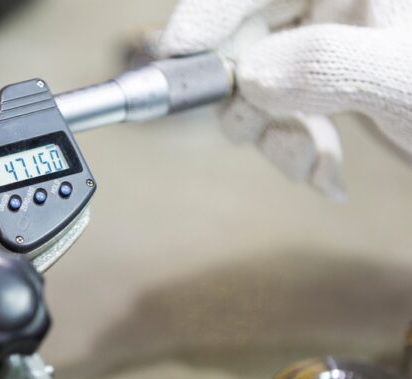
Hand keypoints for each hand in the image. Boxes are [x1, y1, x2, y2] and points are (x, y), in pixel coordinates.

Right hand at [159, 0, 411, 198]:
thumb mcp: (406, 79)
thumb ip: (328, 64)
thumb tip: (248, 75)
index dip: (211, 11)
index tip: (177, 54)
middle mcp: (341, 4)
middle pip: (250, 33)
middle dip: (243, 93)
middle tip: (250, 132)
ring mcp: (339, 43)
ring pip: (260, 79)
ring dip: (269, 133)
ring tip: (310, 166)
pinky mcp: (336, 83)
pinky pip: (286, 110)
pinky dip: (295, 148)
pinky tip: (328, 173)